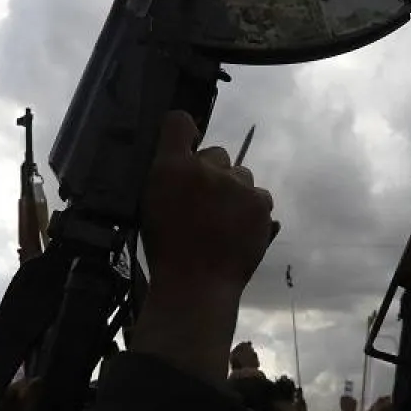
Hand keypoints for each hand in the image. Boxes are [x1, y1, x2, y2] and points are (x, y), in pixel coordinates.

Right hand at [135, 111, 274, 381]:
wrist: (197, 287)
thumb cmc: (166, 250)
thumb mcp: (150, 206)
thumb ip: (167, 175)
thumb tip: (182, 157)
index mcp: (170, 167)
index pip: (179, 122)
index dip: (183, 132)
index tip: (184, 145)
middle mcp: (206, 167)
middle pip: (215, 154)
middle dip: (211, 173)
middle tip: (202, 204)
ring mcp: (238, 185)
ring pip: (240, 175)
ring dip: (233, 191)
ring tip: (221, 222)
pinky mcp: (261, 204)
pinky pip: (258, 196)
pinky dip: (251, 210)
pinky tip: (237, 231)